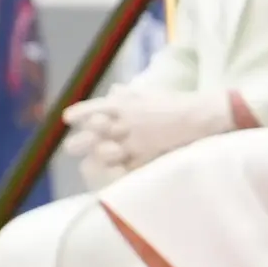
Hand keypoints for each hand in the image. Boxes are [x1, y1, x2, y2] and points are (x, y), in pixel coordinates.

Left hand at [65, 85, 236, 180]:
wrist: (200, 115)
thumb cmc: (177, 103)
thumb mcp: (149, 93)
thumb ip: (129, 93)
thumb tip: (113, 90)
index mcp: (124, 104)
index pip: (93, 108)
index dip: (78, 114)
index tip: (67, 119)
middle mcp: (124, 121)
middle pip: (92, 133)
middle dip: (80, 141)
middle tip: (70, 147)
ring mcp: (134, 140)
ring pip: (104, 152)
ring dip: (96, 157)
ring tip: (87, 165)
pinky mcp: (146, 155)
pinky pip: (125, 168)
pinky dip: (116, 173)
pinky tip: (110, 176)